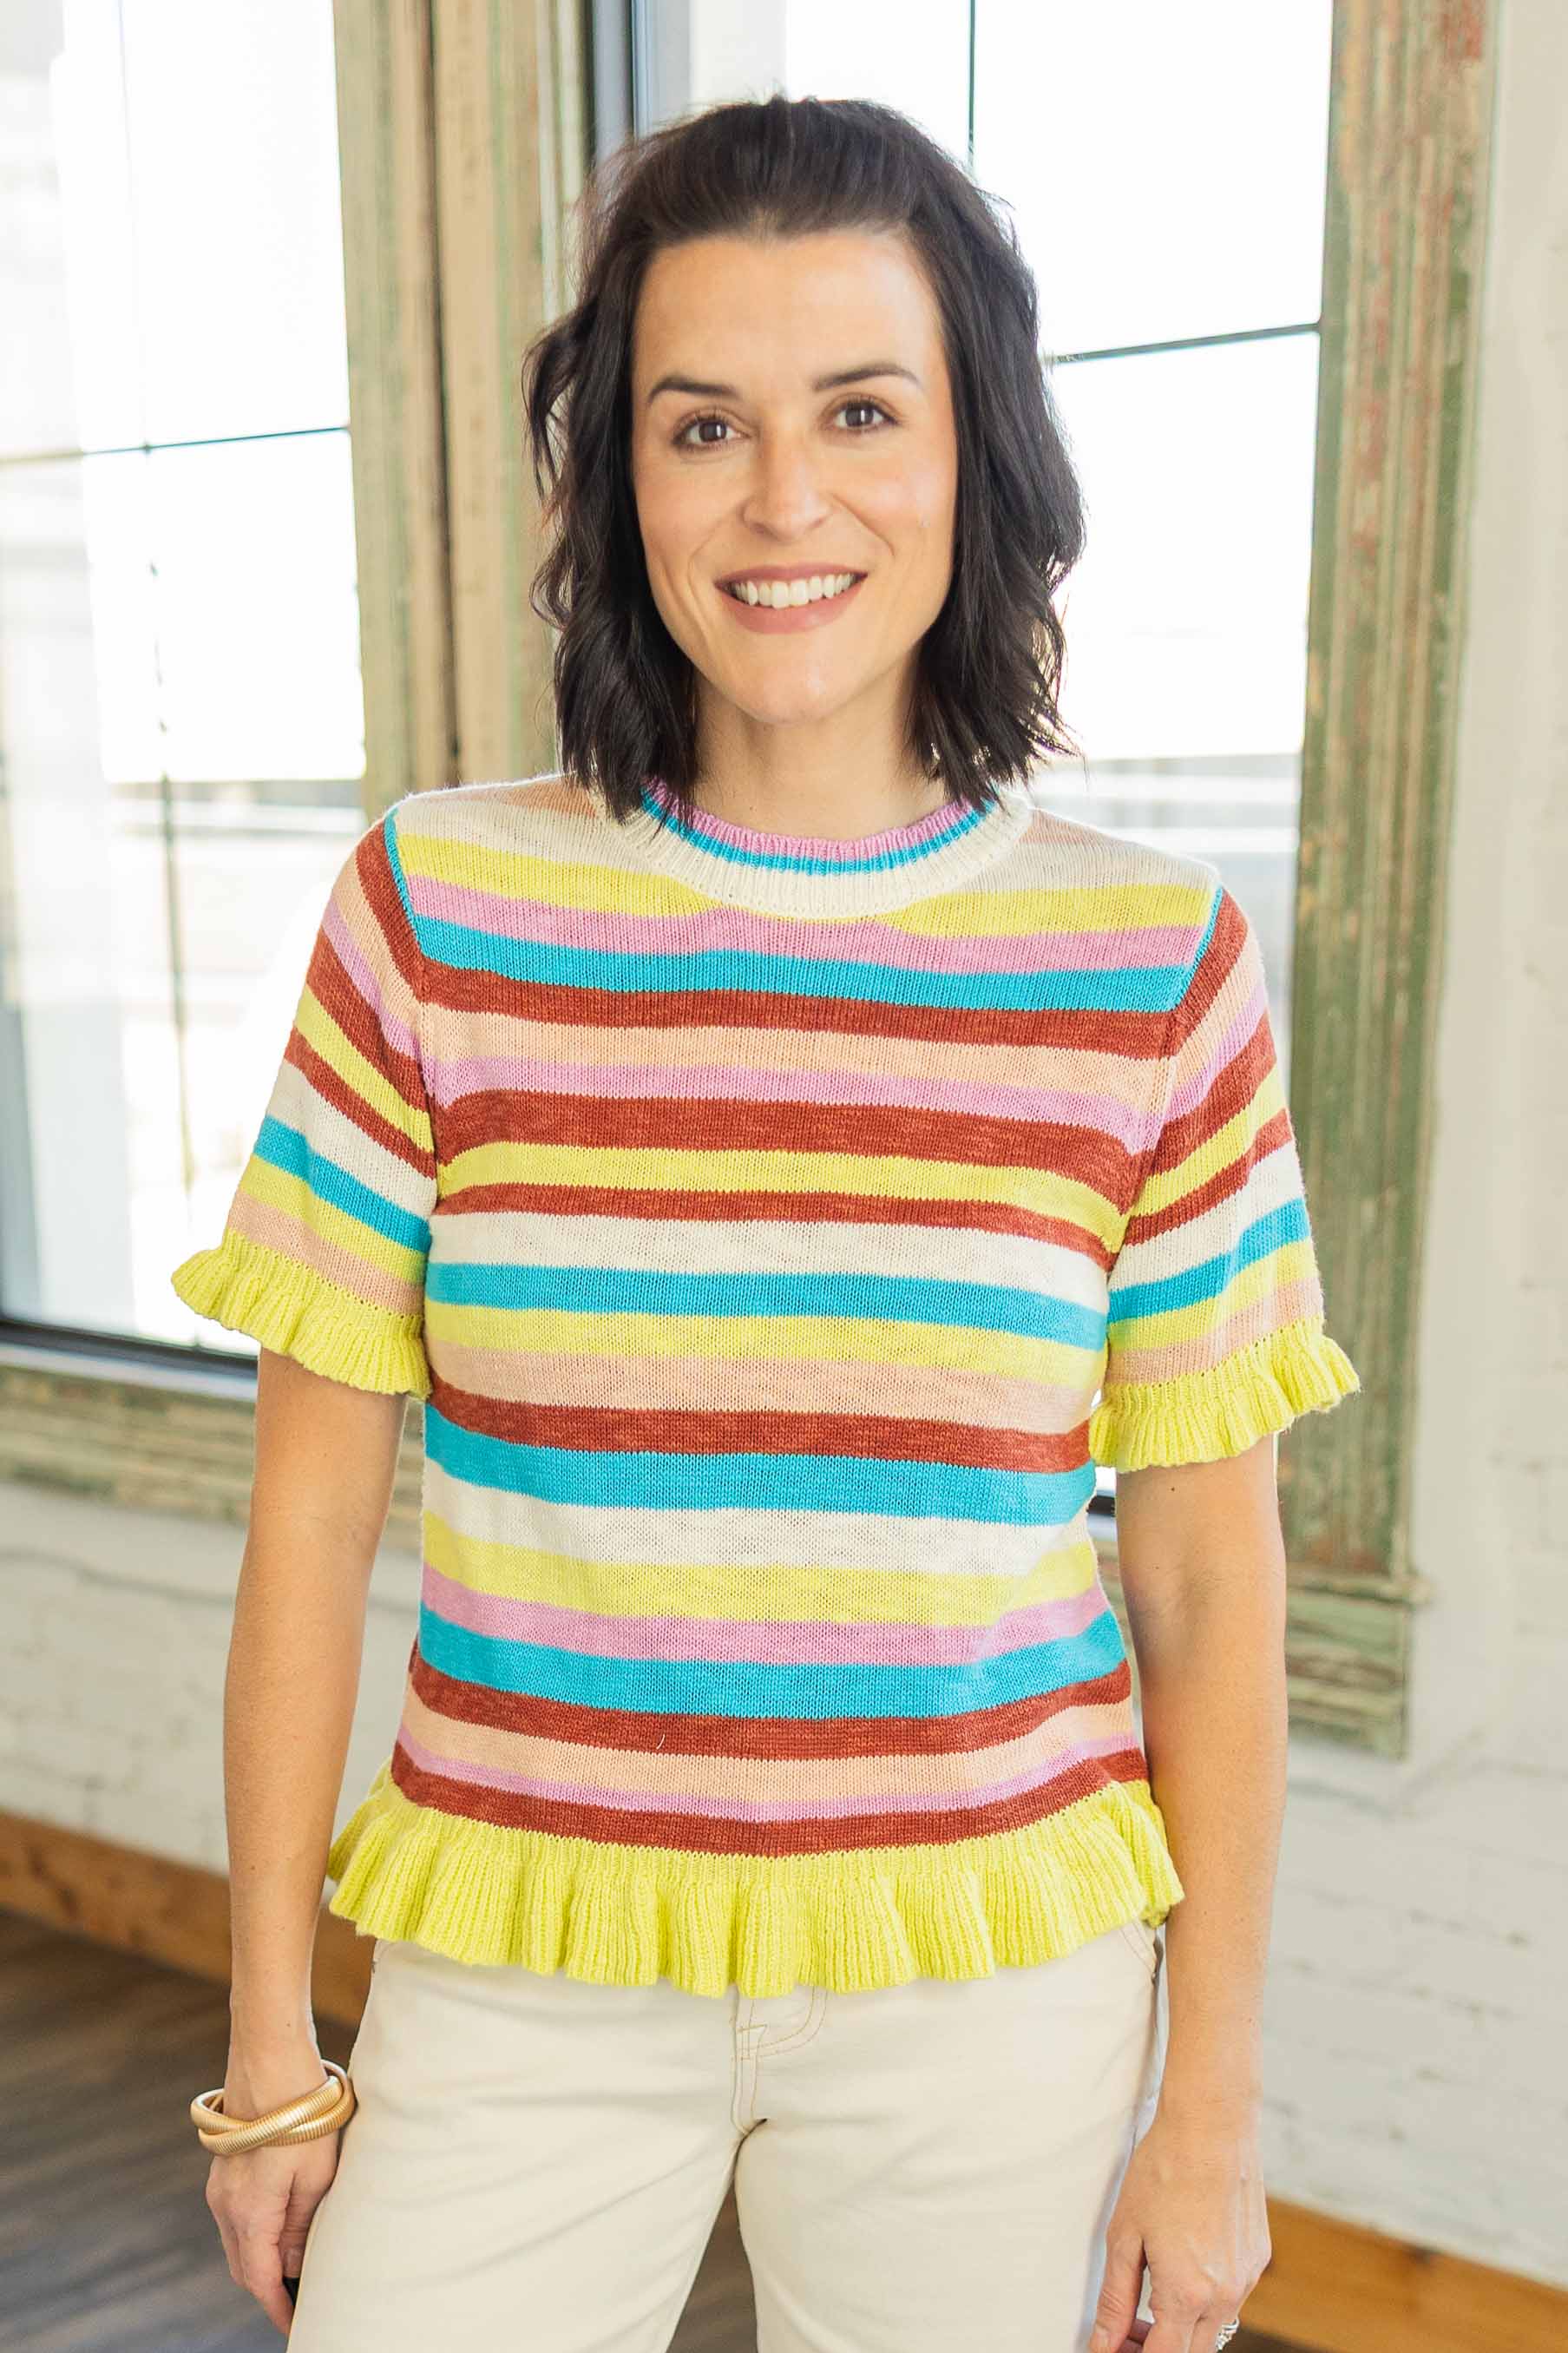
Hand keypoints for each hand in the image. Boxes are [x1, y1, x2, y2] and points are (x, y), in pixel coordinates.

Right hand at [204, 2053, 342, 2335]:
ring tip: (296, 2267)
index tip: (298, 2325)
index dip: (278, 2307)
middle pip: (244, 2266)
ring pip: (239, 2241)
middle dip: (268, 2288)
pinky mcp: (226, 2167)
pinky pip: (238, 2216)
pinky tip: (282, 2226)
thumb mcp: (317, 2175)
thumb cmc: (302, 2115)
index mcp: (249, 2215)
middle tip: (299, 2300)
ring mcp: (221, 2185)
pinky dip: (257, 2232)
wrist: (270, 2057)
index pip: (260, 2280)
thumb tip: (291, 2264)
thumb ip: (302, 2225)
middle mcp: (225, 2206)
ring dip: (263, 2258)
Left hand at [1087, 2100, 1268, 2352]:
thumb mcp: (1125, 2236)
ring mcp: (1246, 2279)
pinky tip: (1185, 2261)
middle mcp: (1224, 2296)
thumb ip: (1115, 2299)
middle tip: (1127, 2327)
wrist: (1212, 2126)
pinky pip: (1231, 2297)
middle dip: (1157, 2347)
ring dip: (1183, 2325)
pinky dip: (1205, 2296)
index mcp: (1187, 2295)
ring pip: (1213, 2328)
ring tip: (1152, 2292)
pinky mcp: (1258, 2259)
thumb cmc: (1163, 2170)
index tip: (1115, 2347)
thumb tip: (1103, 2344)